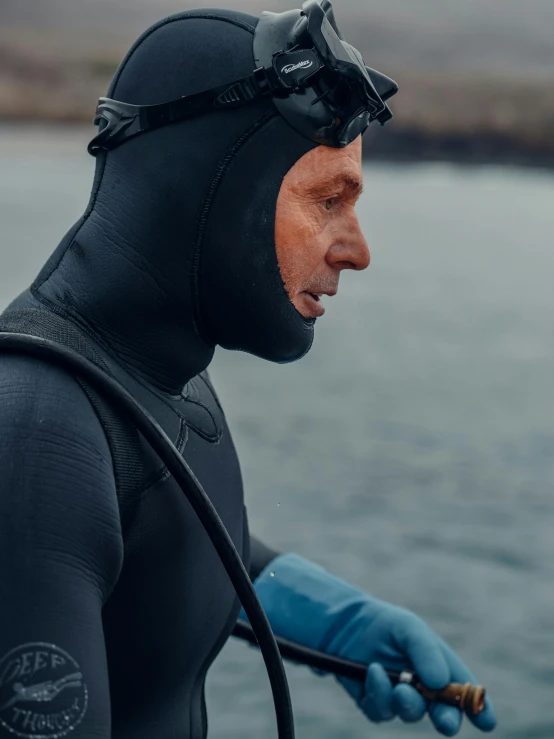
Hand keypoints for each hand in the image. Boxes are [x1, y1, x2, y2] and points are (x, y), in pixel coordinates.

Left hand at [328, 599, 496, 735]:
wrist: (346, 625)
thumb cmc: (386, 625)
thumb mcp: (409, 628)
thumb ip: (426, 652)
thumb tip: (439, 683)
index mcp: (441, 669)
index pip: (466, 693)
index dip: (480, 709)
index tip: (487, 721)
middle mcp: (425, 690)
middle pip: (444, 715)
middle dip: (447, 719)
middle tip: (444, 720)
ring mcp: (401, 700)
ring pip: (411, 714)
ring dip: (408, 702)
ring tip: (399, 684)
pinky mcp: (376, 705)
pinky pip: (382, 711)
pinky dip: (379, 691)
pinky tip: (372, 669)